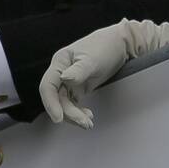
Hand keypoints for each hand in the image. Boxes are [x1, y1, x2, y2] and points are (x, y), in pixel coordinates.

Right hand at [38, 19, 168, 129]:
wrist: (120, 45)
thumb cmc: (105, 46)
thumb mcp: (92, 59)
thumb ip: (78, 71)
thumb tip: (64, 79)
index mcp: (60, 62)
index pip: (47, 86)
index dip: (50, 103)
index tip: (58, 118)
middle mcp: (62, 72)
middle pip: (57, 98)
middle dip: (68, 112)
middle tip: (83, 122)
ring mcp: (70, 81)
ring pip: (65, 103)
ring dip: (74, 115)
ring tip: (88, 122)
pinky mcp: (79, 87)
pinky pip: (74, 103)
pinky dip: (79, 111)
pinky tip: (88, 115)